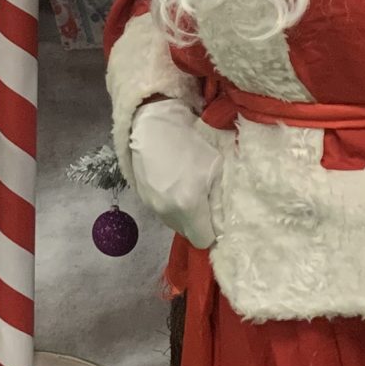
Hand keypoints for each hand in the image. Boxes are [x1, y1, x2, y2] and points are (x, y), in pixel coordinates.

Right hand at [129, 98, 224, 248]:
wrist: (152, 125)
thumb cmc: (189, 142)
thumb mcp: (216, 166)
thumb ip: (221, 198)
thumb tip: (222, 221)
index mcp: (189, 205)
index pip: (203, 240)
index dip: (212, 231)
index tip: (215, 216)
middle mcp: (168, 212)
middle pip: (187, 232)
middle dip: (197, 221)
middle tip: (203, 198)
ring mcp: (152, 206)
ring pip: (174, 223)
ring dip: (182, 213)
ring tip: (186, 188)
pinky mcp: (142, 198)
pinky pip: (162, 210)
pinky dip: (169, 203)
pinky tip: (172, 182)